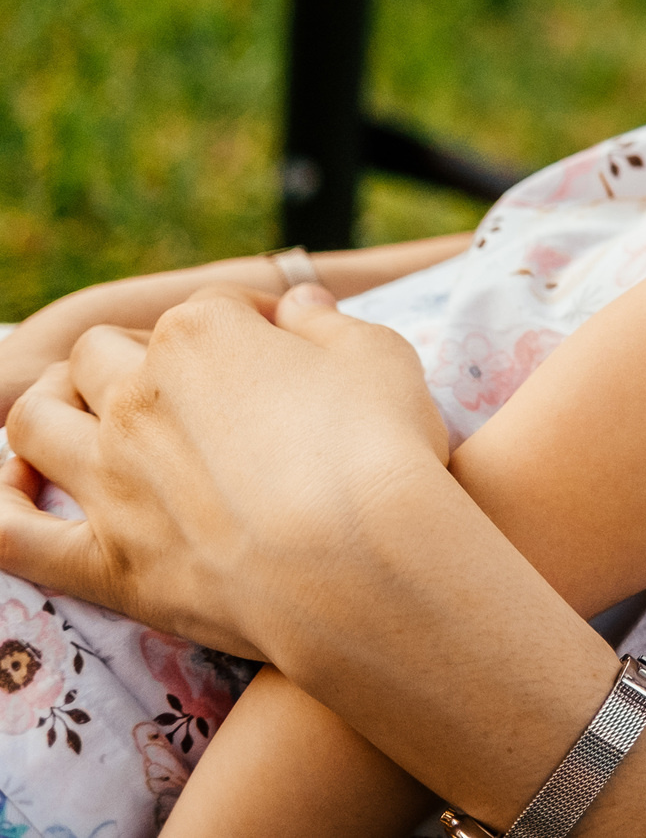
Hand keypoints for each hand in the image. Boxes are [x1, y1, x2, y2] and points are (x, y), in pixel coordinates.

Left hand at [0, 285, 450, 658]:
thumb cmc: (384, 449)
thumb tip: (300, 304)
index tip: (285, 354)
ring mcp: (109, 477)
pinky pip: (13, 532)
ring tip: (80, 419)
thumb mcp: (379, 356)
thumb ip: (329, 323)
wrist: (358, 564)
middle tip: (187, 391)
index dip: (250, 326)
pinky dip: (4, 505)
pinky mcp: (103, 558)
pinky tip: (18, 492)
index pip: (210, 308)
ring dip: (49, 409)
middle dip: (137, 359)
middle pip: (105, 353)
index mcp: (203, 333)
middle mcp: (138, 394)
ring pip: (34, 422)